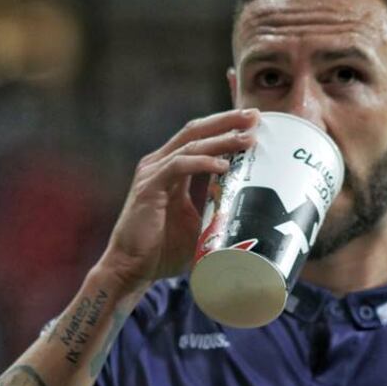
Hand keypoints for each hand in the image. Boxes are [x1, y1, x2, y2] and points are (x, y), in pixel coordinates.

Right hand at [98, 108, 258, 287]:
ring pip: (190, 145)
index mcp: (170, 168)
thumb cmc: (163, 250)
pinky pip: (178, 166)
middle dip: (227, 122)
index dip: (224, 126)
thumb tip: (251, 210)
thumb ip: (217, 209)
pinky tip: (223, 165)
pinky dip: (202, 163)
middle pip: (196, 131)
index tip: (253, 122)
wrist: (131, 269)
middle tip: (255, 116)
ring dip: (221, 139)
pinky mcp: (148, 187)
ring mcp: (152, 173)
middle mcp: (159, 164)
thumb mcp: (198, 224)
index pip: (199, 137)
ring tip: (248, 139)